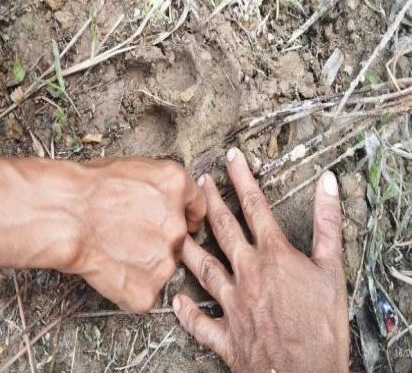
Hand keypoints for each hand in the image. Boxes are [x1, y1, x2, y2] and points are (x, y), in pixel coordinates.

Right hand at [0, 155, 204, 313]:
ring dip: (146, 263)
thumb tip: (167, 201)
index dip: (187, 216)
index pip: (197, 207)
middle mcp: (177, 225)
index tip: (180, 221)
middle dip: (161, 239)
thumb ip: (161, 187)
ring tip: (114, 251)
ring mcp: (164, 260)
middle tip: (132, 236)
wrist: (62, 214)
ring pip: (162, 266)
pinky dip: (129, 286)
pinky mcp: (147, 290)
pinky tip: (109, 269)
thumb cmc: (87, 188)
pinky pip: (145, 292)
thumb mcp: (133, 168)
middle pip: (179, 239)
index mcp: (176, 188)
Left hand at [172, 148, 348, 371]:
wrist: (306, 372)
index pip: (254, 205)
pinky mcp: (226, 332)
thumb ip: (328, 224)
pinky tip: (176, 301)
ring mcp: (232, 302)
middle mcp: (246, 273)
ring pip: (202, 268)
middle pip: (223, 229)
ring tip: (175, 231)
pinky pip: (200, 321)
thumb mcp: (334, 268)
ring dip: (189, 247)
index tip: (231, 157)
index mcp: (272, 256)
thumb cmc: (322, 325)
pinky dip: (187, 312)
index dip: (242, 177)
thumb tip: (327, 186)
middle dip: (210, 202)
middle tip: (197, 183)